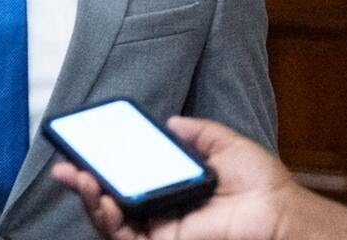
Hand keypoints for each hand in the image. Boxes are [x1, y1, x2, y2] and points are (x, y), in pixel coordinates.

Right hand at [52, 117, 295, 239]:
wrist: (281, 214)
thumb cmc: (262, 185)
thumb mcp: (226, 145)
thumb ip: (198, 132)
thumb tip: (171, 120)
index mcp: (171, 188)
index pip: (126, 178)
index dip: (101, 166)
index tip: (81, 150)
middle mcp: (161, 211)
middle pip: (110, 202)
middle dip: (81, 185)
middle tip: (65, 167)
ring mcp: (160, 231)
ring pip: (110, 222)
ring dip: (88, 202)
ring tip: (81, 179)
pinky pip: (125, 238)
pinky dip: (107, 221)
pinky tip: (102, 201)